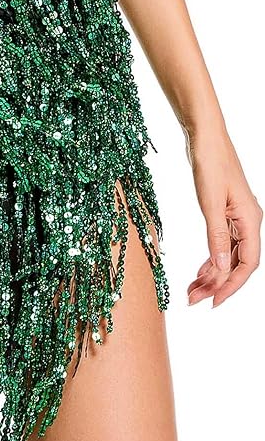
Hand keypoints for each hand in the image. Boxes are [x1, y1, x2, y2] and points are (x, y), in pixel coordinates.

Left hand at [185, 129, 261, 307]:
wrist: (204, 138)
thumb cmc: (210, 164)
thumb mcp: (210, 203)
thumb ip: (215, 237)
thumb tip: (220, 269)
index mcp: (250, 220)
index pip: (247, 264)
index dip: (232, 286)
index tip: (214, 302)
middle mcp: (247, 222)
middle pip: (236, 264)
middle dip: (216, 284)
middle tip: (192, 300)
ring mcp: (236, 219)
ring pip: (227, 257)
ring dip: (211, 275)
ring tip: (191, 291)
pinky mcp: (224, 214)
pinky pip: (221, 246)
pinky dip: (210, 260)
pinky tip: (198, 272)